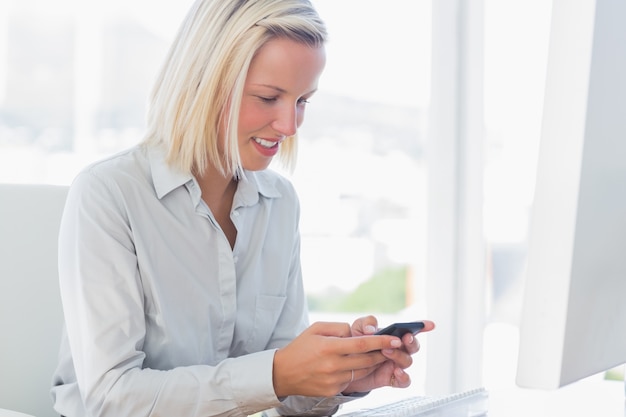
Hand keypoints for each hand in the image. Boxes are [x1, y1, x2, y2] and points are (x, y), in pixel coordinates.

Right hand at [272, 321, 409, 397]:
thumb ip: (339, 328)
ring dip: (372, 364)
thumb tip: (357, 332)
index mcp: (329, 347)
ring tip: (375, 355)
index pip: (362, 344)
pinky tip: (353, 366)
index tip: (395, 340)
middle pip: (367, 360)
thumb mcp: (316, 329)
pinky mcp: (332, 390)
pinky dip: (357, 373)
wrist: (282, 373)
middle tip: (391, 347)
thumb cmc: (300, 347)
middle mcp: (332, 365)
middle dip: (382, 353)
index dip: (381, 342)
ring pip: (362, 372)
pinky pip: (352, 380)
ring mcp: (333, 380)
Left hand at [342, 316, 434, 393]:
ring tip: (386, 352)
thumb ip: (365, 324)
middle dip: (412, 341)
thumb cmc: (354, 345)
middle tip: (404, 338)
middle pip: (413, 346)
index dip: (422, 327)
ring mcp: (396, 364)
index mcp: (393, 336)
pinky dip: (403, 376)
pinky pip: (404, 380)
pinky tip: (397, 372)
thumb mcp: (356, 329)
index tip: (430, 325)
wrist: (345, 366)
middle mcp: (398, 350)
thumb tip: (371, 330)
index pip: (411, 330)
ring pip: (407, 361)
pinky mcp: (391, 378)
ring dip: (399, 355)